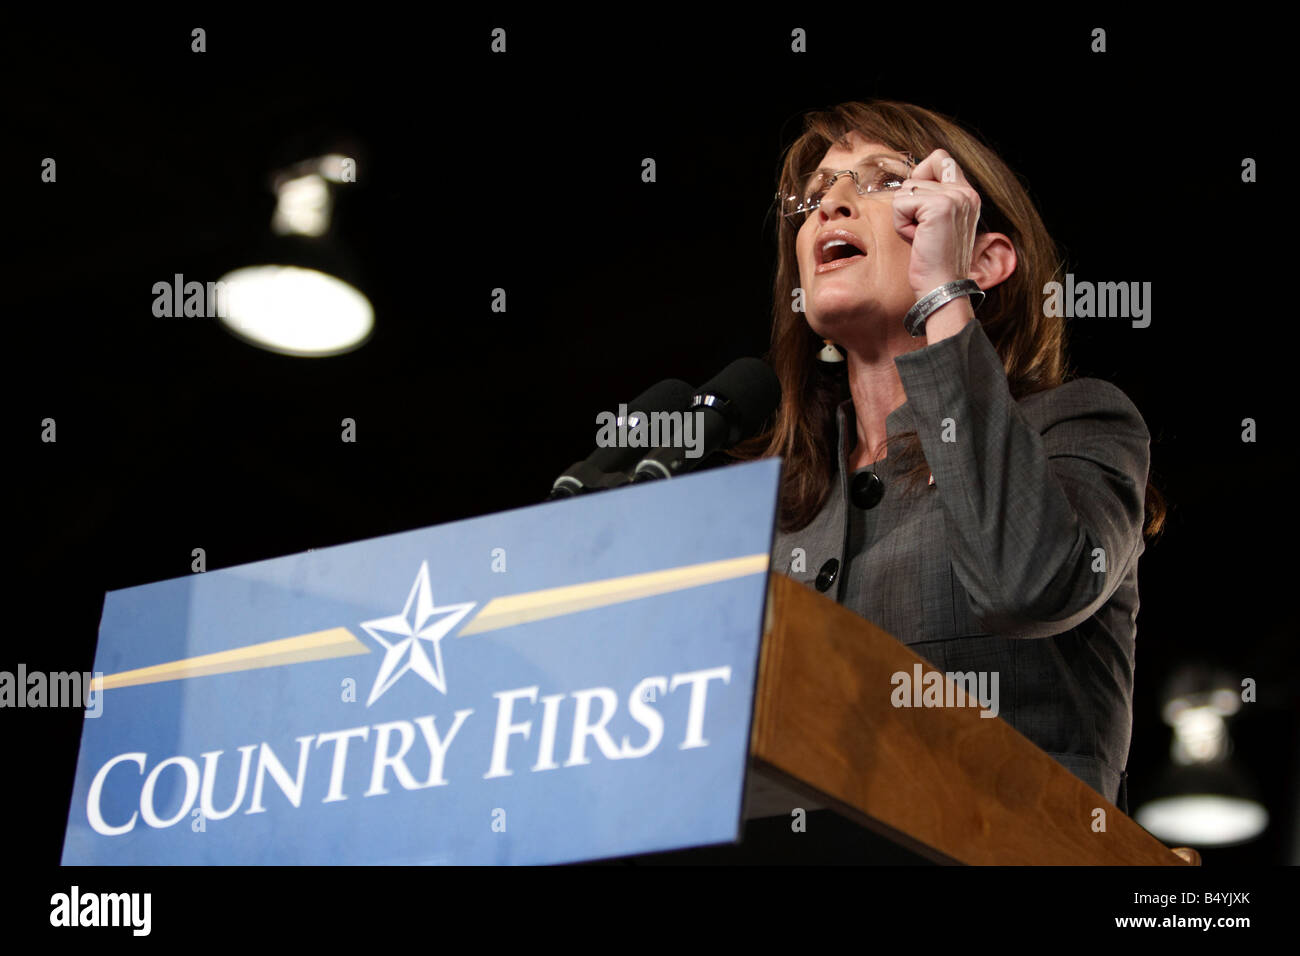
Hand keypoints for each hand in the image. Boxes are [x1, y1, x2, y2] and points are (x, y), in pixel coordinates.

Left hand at [891, 149, 981, 297]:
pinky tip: (917, 239)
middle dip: (909, 206)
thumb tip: (908, 181)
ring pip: (905, 190)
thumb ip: (931, 199)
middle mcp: (965, 192)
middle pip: (915, 176)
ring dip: (904, 216)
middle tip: (923, 231)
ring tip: (921, 237)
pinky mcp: (939, 206)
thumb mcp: (937, 224)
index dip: (921, 174)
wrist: (942, 286)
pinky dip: (901, 224)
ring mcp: (954, 197)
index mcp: (967, 194)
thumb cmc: (934, 260)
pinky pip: (900, 204)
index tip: (919, 205)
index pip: (940, 158)